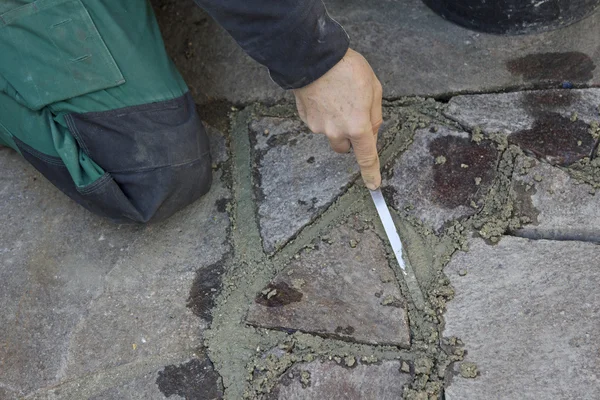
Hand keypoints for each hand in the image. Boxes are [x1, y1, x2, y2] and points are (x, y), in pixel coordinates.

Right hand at [293, 48, 382, 189]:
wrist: (313, 57)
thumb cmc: (347, 69)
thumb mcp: (374, 88)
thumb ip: (375, 116)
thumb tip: (371, 133)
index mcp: (358, 126)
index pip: (366, 158)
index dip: (371, 173)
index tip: (373, 185)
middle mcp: (337, 132)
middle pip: (345, 148)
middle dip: (350, 137)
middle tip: (352, 113)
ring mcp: (318, 127)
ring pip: (331, 134)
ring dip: (336, 124)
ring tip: (336, 99)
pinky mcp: (306, 119)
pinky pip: (318, 123)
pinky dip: (323, 114)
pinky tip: (325, 96)